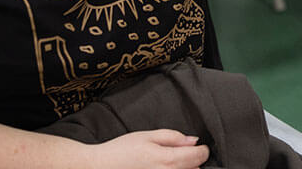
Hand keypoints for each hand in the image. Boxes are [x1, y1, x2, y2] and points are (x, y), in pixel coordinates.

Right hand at [92, 130, 208, 167]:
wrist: (99, 168)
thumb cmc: (121, 151)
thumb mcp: (148, 136)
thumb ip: (173, 137)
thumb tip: (193, 141)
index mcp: (168, 160)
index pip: (199, 156)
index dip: (202, 149)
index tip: (199, 146)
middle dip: (194, 160)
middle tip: (182, 153)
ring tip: (168, 163)